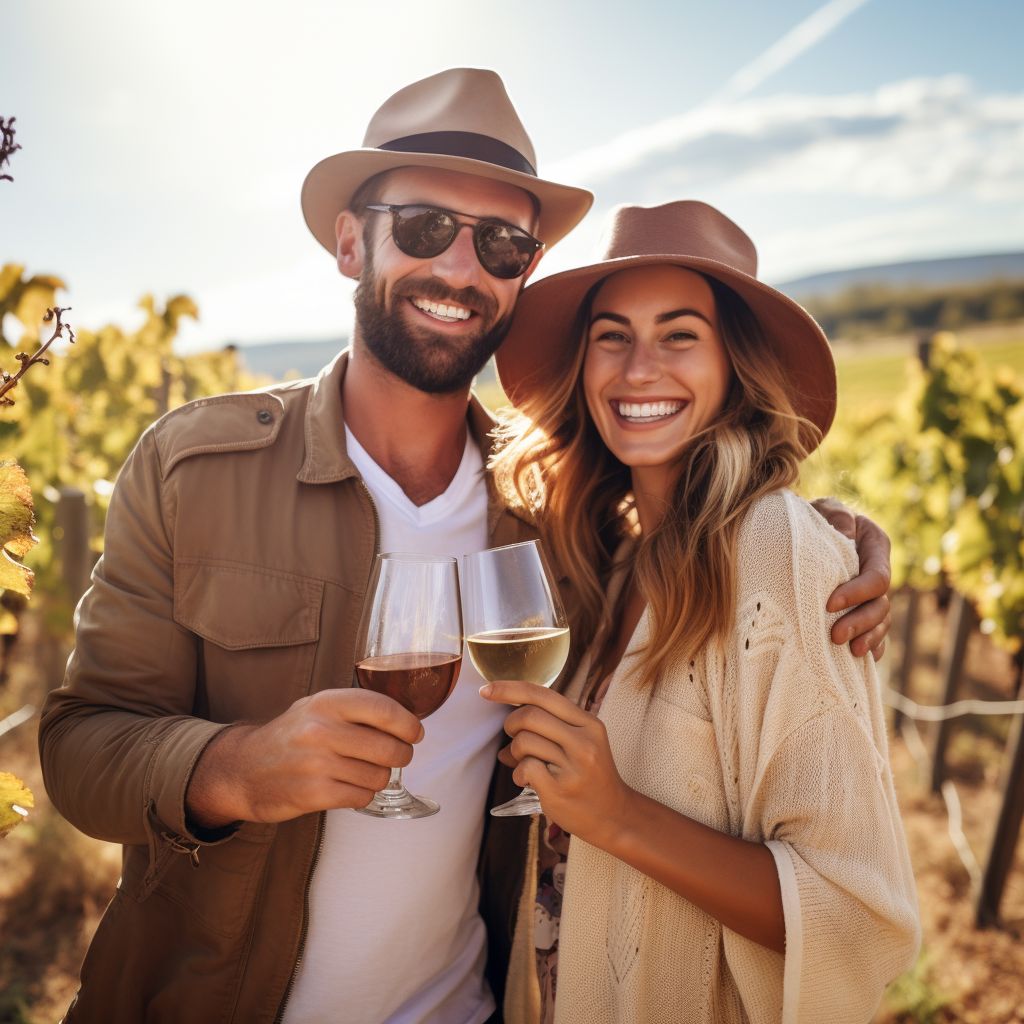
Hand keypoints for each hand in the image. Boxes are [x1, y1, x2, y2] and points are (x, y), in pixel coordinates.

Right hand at [187, 689, 423, 827]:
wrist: (242, 770)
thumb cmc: (290, 737)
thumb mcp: (316, 708)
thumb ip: (355, 708)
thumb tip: (406, 718)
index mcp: (327, 703)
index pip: (384, 709)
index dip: (408, 724)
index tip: (415, 733)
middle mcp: (321, 730)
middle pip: (390, 747)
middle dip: (401, 755)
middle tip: (396, 756)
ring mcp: (317, 763)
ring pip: (379, 776)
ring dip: (378, 778)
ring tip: (362, 772)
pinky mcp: (313, 794)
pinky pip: (362, 797)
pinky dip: (363, 795)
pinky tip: (349, 788)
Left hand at [481, 681, 631, 845]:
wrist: (614, 815)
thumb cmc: (591, 775)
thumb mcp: (581, 742)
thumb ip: (549, 726)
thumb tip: (506, 724)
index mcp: (588, 723)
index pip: (543, 695)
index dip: (510, 689)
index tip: (486, 689)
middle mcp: (583, 741)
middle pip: (529, 715)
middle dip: (511, 724)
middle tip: (513, 737)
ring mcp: (573, 766)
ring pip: (524, 742)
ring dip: (515, 752)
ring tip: (525, 764)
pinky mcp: (559, 789)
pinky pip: (525, 768)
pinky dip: (518, 773)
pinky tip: (527, 780)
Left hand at [812, 498, 891, 660]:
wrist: (802, 528)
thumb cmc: (814, 516)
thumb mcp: (824, 508)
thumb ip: (835, 516)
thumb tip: (846, 537)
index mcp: (874, 546)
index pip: (877, 577)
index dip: (858, 593)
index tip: (830, 604)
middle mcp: (876, 571)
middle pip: (881, 605)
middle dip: (861, 622)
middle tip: (835, 636)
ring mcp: (870, 593)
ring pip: (880, 621)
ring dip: (867, 638)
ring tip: (849, 652)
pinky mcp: (860, 608)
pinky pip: (875, 633)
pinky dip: (872, 646)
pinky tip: (862, 659)